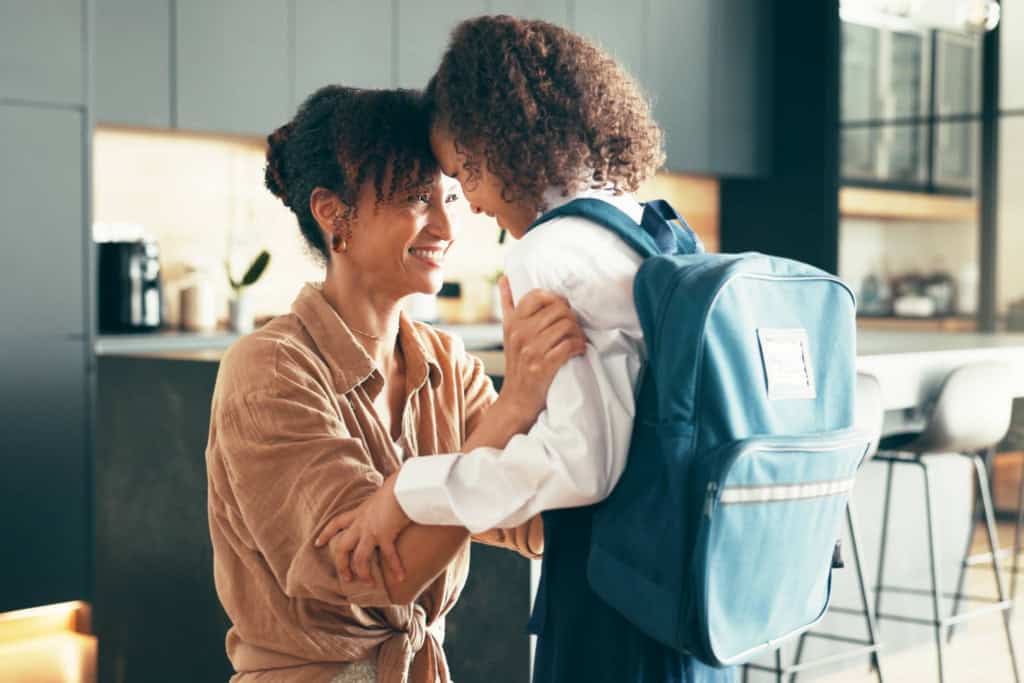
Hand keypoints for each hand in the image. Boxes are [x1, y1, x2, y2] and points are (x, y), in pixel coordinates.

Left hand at [314, 472, 410, 584]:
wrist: (402, 486)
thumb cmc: (396, 486)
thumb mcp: (383, 494)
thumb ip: (382, 502)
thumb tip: (390, 497)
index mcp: (359, 513)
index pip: (336, 523)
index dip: (326, 534)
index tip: (317, 543)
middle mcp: (361, 524)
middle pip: (342, 547)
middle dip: (341, 565)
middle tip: (345, 578)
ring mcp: (371, 531)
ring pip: (359, 558)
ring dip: (364, 573)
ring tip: (369, 583)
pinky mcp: (384, 535)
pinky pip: (388, 557)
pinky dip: (395, 568)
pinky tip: (401, 577)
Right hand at [498, 276, 585, 426]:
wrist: (516, 400)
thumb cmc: (517, 364)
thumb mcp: (508, 333)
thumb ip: (508, 304)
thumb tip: (504, 278)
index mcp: (513, 323)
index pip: (537, 295)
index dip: (554, 299)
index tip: (560, 310)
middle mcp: (520, 334)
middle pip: (558, 309)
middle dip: (571, 317)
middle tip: (573, 327)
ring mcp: (532, 350)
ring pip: (567, 325)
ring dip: (578, 332)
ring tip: (577, 338)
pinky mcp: (544, 365)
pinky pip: (570, 345)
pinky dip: (579, 346)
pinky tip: (578, 349)